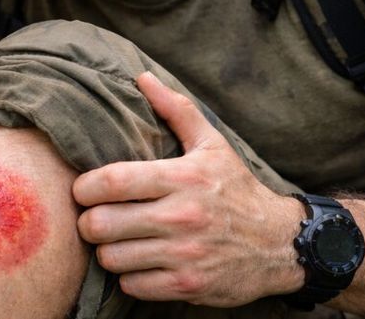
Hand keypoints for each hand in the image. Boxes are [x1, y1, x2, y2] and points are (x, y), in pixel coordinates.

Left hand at [73, 72, 303, 305]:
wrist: (280, 243)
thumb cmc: (237, 190)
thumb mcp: (212, 145)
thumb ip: (176, 110)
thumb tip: (142, 78)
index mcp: (182, 178)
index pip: (111, 181)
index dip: (84, 187)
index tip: (84, 189)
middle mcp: (181, 217)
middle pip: (101, 224)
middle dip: (89, 222)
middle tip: (96, 218)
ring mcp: (184, 255)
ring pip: (111, 258)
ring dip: (108, 251)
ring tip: (119, 241)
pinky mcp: (187, 286)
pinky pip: (132, 286)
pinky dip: (130, 276)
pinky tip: (140, 263)